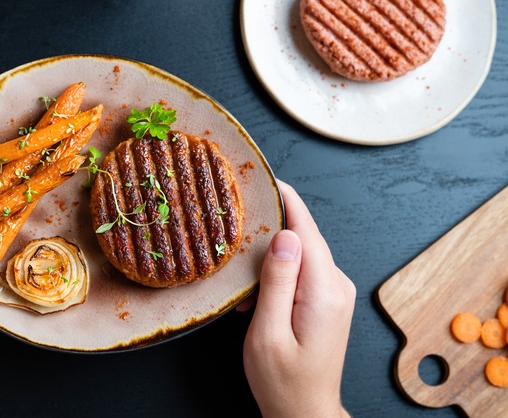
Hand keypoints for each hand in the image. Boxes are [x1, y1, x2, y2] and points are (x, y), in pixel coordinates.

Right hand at [241, 180, 354, 416]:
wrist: (305, 413)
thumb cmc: (283, 381)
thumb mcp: (268, 332)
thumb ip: (277, 281)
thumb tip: (284, 235)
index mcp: (324, 290)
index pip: (306, 228)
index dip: (285, 199)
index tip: (263, 177)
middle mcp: (336, 285)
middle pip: (304, 235)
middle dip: (269, 224)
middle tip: (234, 215)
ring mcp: (334, 292)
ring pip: (300, 251)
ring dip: (269, 254)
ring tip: (240, 271)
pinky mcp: (327, 299)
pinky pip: (301, 269)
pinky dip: (276, 271)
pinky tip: (255, 293)